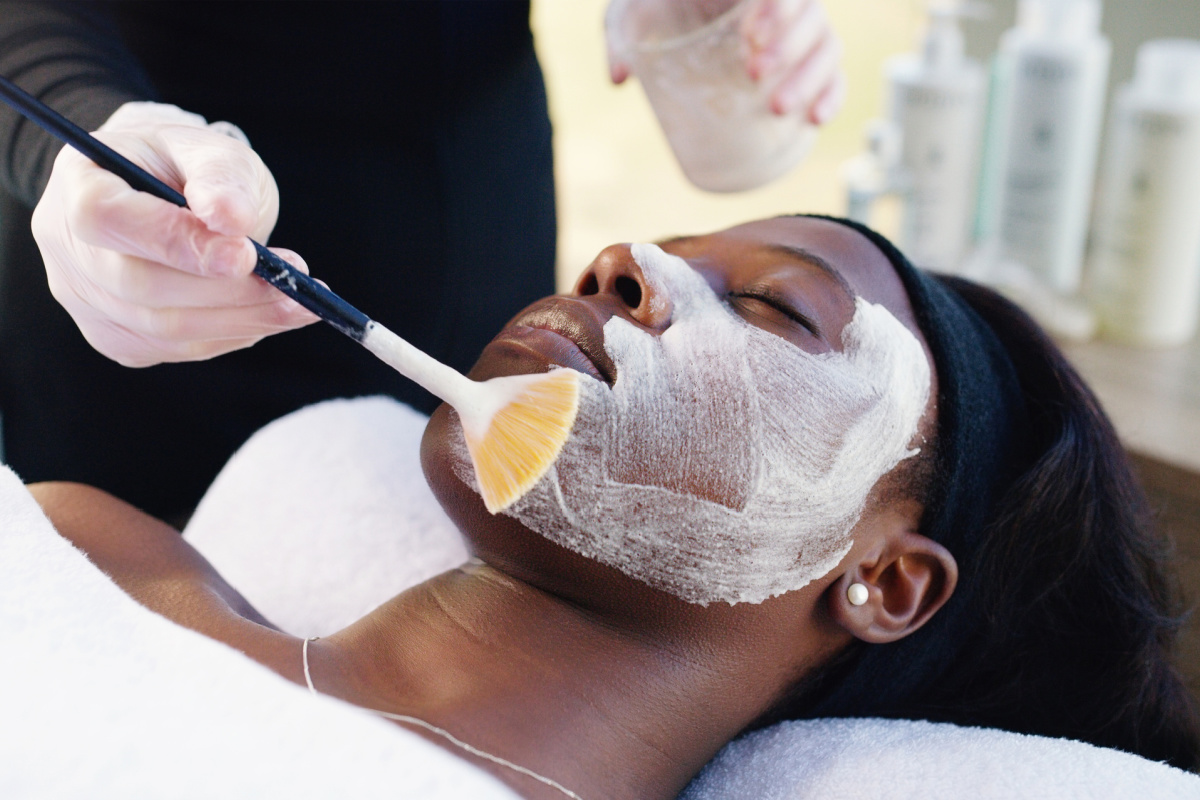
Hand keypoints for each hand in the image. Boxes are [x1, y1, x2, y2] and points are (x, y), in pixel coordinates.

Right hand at [31, 101, 317, 366]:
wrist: (167, 194)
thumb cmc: (186, 167)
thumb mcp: (208, 150)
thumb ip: (220, 175)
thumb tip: (231, 217)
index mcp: (77, 185)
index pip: (106, 220)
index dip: (174, 242)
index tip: (245, 254)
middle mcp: (68, 249)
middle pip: (139, 285)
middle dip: (227, 290)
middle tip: (296, 279)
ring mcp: (86, 301)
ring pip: (164, 329)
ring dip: (244, 319)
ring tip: (300, 300)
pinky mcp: (118, 338)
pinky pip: (177, 349)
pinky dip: (231, 334)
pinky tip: (265, 313)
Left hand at [607, 0, 846, 125]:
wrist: (676, 17)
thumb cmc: (655, 7)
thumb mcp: (632, 12)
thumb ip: (620, 35)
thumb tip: (619, 78)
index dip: (776, 10)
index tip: (749, 37)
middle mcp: (781, 3)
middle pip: (810, 14)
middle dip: (787, 46)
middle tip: (753, 76)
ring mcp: (799, 31)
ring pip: (826, 45)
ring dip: (810, 77)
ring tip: (777, 109)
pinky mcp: (805, 63)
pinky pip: (834, 74)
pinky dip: (832, 95)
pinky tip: (815, 119)